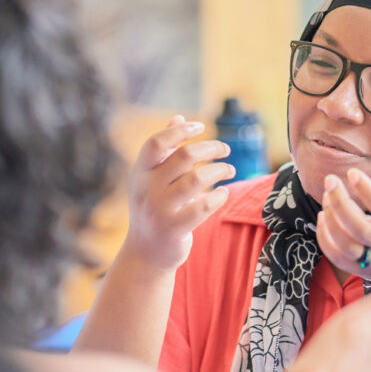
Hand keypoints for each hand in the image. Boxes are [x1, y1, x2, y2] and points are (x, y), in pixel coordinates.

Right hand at [125, 115, 234, 270]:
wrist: (146, 253)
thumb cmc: (153, 209)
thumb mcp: (151, 179)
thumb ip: (164, 150)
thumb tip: (178, 118)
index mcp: (140, 173)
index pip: (157, 143)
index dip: (180, 131)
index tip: (200, 127)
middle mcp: (147, 189)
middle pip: (184, 156)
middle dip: (211, 148)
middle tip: (225, 150)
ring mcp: (159, 210)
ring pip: (196, 179)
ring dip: (219, 170)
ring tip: (230, 170)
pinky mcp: (174, 228)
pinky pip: (202, 206)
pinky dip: (218, 196)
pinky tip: (223, 193)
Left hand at [316, 156, 370, 283]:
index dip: (367, 191)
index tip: (353, 173)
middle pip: (360, 229)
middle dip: (340, 203)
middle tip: (330, 180)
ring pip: (346, 246)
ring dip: (331, 220)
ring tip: (327, 197)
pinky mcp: (366, 272)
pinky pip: (339, 260)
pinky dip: (325, 240)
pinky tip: (324, 218)